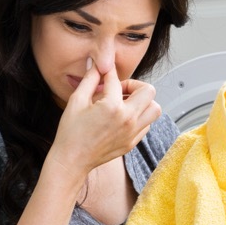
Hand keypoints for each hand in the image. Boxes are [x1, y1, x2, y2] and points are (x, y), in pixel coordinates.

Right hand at [51, 58, 161, 175]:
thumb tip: (96, 63)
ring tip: (125, 103)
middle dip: (135, 86)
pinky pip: (147, 124)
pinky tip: (123, 117)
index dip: (108, 73)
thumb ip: (90, 80)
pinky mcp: (133, 142)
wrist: (72, 160)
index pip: (116, 80)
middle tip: (120, 90)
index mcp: (112, 107)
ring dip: (142, 102)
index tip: (104, 72)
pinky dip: (140, 117)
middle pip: (149, 91)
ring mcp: (132, 133)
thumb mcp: (76, 101)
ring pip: (154, 109)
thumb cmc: (71, 131)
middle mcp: (128, 120)